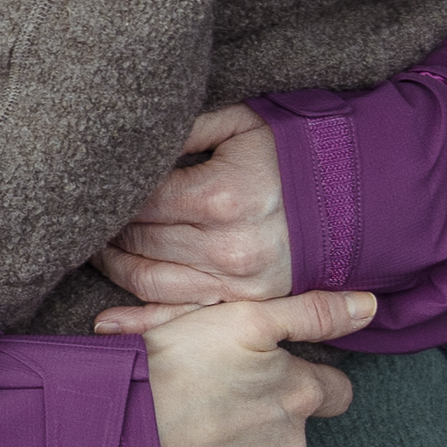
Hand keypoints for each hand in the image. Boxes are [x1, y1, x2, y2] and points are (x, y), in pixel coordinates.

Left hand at [93, 103, 291, 305]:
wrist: (360, 199)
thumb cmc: (296, 155)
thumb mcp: (243, 125)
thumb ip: (186, 130)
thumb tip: (134, 141)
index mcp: (220, 196)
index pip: (140, 201)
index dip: (110, 196)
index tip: (93, 188)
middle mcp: (225, 246)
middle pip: (138, 239)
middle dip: (106, 228)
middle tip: (86, 216)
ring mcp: (235, 280)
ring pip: (148, 279)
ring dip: (114, 265)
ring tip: (96, 248)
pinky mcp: (243, 302)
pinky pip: (179, 314)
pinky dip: (140, 320)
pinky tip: (107, 321)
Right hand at [102, 287, 372, 446]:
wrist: (115, 429)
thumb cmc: (176, 365)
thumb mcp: (245, 319)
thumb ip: (312, 312)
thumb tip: (371, 306)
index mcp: (300, 396)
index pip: (336, 392)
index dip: (305, 377)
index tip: (269, 370)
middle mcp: (290, 446)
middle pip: (296, 428)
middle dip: (270, 412)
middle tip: (219, 390)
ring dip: (243, 443)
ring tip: (196, 418)